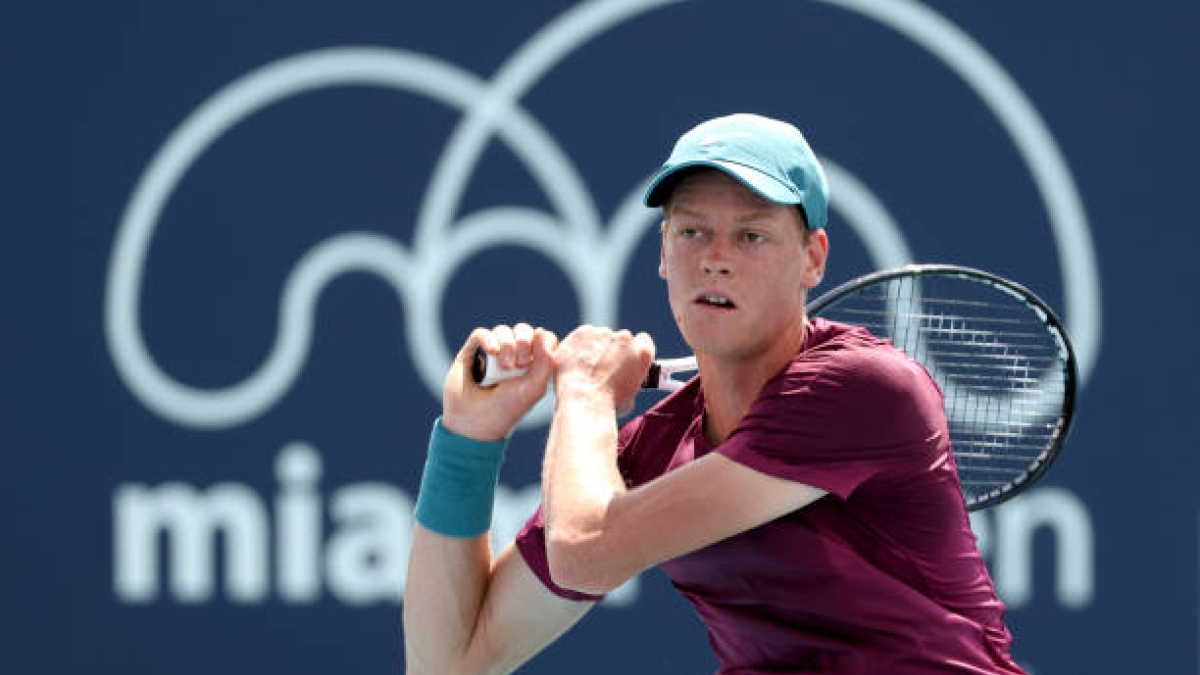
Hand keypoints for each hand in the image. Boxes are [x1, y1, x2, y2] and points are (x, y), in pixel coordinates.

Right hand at [442, 324, 557, 440]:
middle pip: (523, 330)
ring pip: (503, 331)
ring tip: (504, 367)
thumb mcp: (534, 388)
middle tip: (521, 364)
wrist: (476, 422)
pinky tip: (492, 352)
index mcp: (532, 363)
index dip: (542, 341)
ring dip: (507, 344)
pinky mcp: (472, 352)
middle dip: (524, 342)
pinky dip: (488, 339)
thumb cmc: (508, 408)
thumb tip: (542, 331)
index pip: (542, 337)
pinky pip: (481, 333)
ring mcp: (492, 352)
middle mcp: (513, 355)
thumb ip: (546, 361)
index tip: (538, 361)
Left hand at [553, 326, 654, 415]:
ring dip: (594, 348)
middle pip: (620, 338)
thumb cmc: (608, 405)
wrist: (584, 399)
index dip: (632, 350)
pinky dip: (577, 346)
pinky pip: (582, 336)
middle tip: (600, 368)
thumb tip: (620, 383)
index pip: (643, 341)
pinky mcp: (583, 332)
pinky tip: (574, 362)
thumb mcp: (630, 398)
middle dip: (611, 350)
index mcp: (643, 352)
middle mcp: (626, 338)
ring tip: (585, 368)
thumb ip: (628, 382)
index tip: (625, 357)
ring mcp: (604, 333)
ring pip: (599, 337)